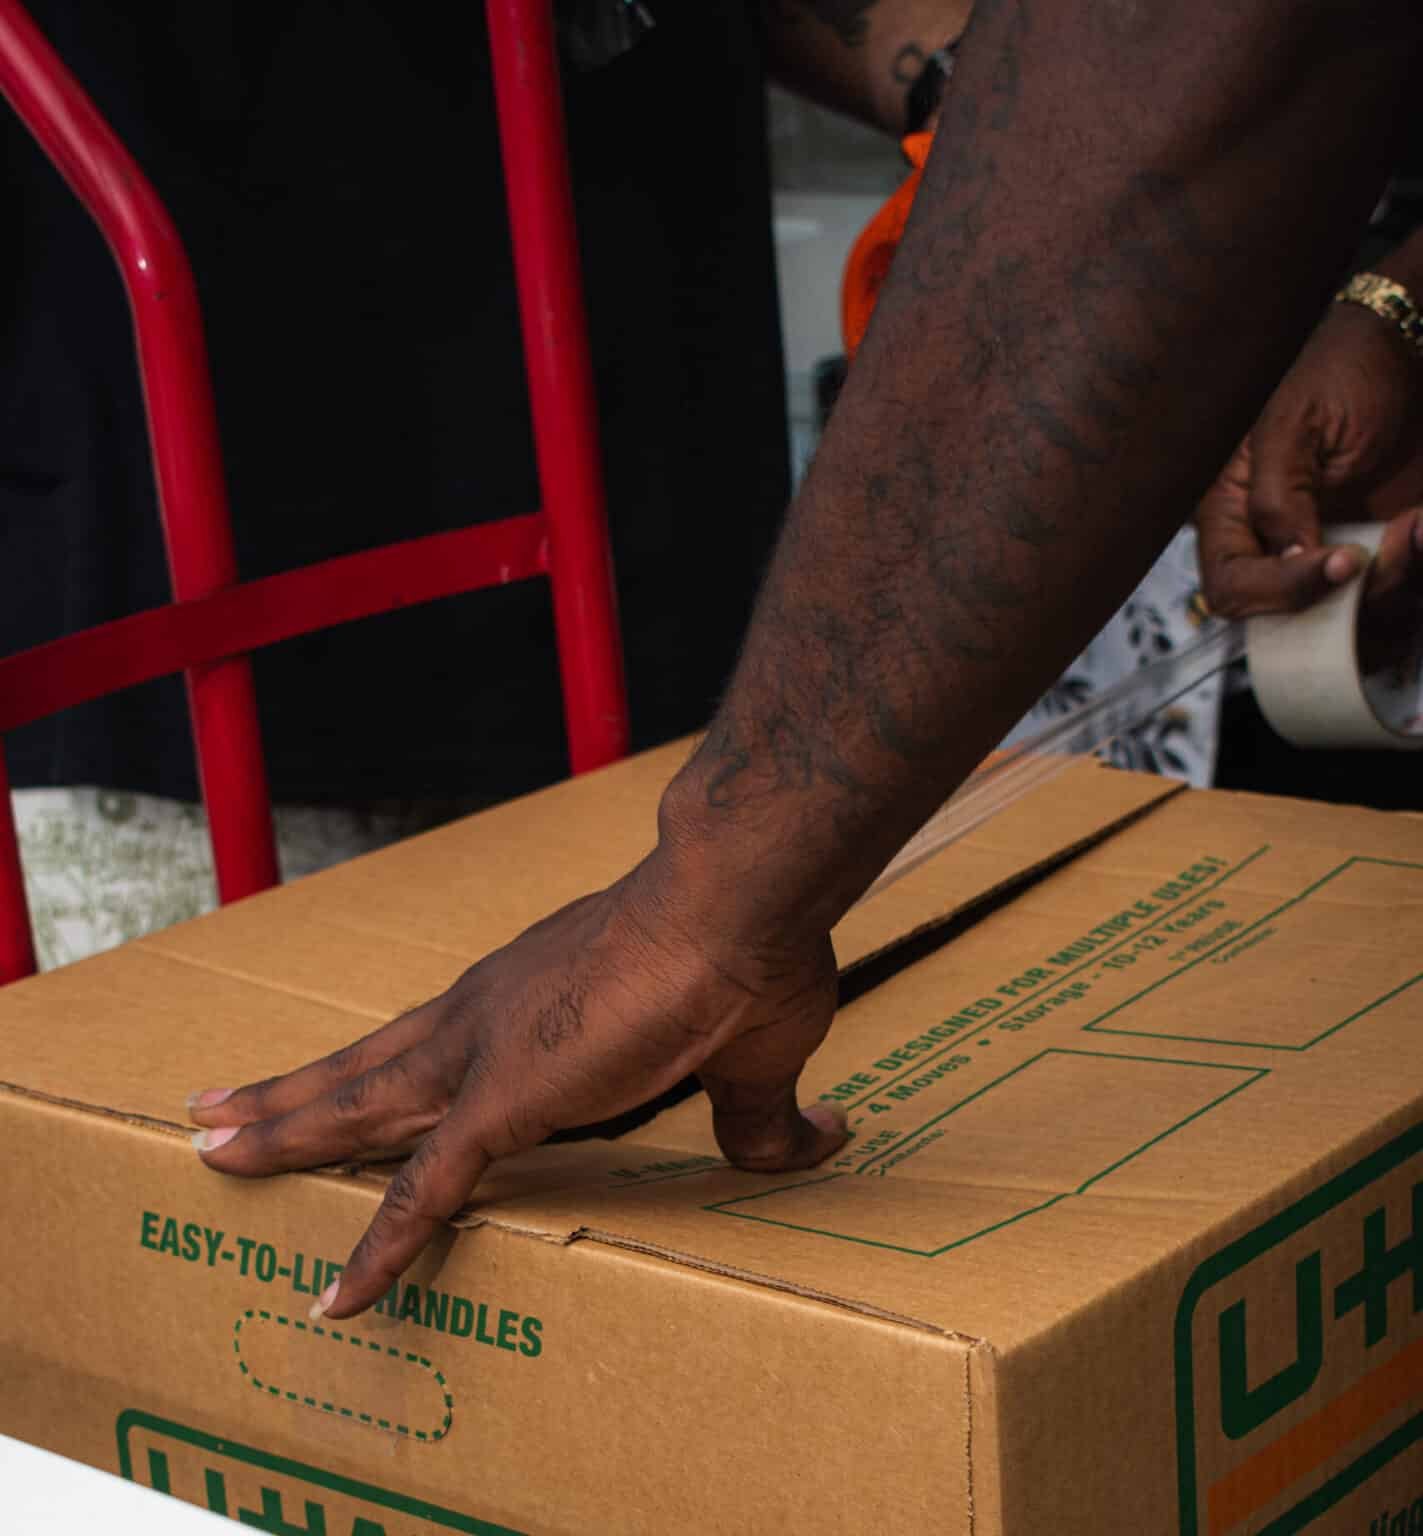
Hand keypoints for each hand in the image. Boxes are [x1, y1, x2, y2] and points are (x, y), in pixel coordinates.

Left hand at [188, 842, 846, 1318]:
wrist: (733, 899)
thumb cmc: (745, 954)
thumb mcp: (754, 1052)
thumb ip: (761, 1113)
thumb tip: (815, 1138)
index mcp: (536, 1000)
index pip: (440, 1044)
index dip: (388, 1066)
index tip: (343, 1077)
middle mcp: (489, 1017)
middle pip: (369, 1067)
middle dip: (294, 1095)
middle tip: (216, 1114)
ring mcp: (483, 1054)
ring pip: (360, 1109)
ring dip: (286, 1132)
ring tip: (214, 1149)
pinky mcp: (499, 1102)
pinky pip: (421, 1194)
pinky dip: (378, 1247)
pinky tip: (338, 1295)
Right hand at [1196, 302, 1422, 639]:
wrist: (1404, 354)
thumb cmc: (1339, 374)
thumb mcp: (1294, 427)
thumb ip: (1276, 498)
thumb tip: (1285, 560)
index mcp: (1233, 518)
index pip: (1232, 587)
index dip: (1281, 591)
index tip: (1343, 563)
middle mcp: (1276, 548)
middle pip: (1288, 621)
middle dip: (1344, 602)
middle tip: (1389, 551)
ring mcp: (1329, 556)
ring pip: (1348, 622)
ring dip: (1392, 587)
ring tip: (1416, 529)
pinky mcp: (1379, 558)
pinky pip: (1394, 601)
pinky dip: (1414, 573)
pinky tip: (1421, 528)